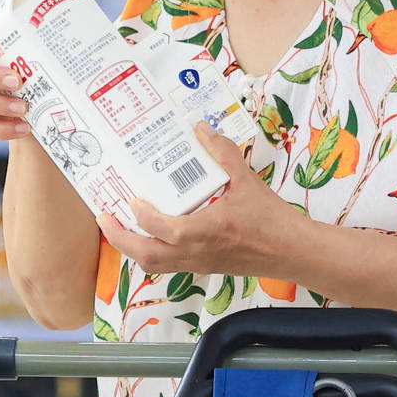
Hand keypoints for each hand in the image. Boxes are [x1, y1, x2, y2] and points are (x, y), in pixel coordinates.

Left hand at [97, 124, 304, 277]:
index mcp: (203, 232)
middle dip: (119, 238)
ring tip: (119, 227)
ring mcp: (197, 264)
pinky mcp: (202, 268)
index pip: (160, 228)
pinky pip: (167, 266)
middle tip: (105, 218)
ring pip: (153, 265)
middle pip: (145, 255)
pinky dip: (151, 253)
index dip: (139, 216)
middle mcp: (194, 253)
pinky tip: (149, 235)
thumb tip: (202, 129)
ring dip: (132, 248)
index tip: (130, 199)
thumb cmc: (271, 220)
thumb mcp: (247, 181)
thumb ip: (222, 153)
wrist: (291, 252)